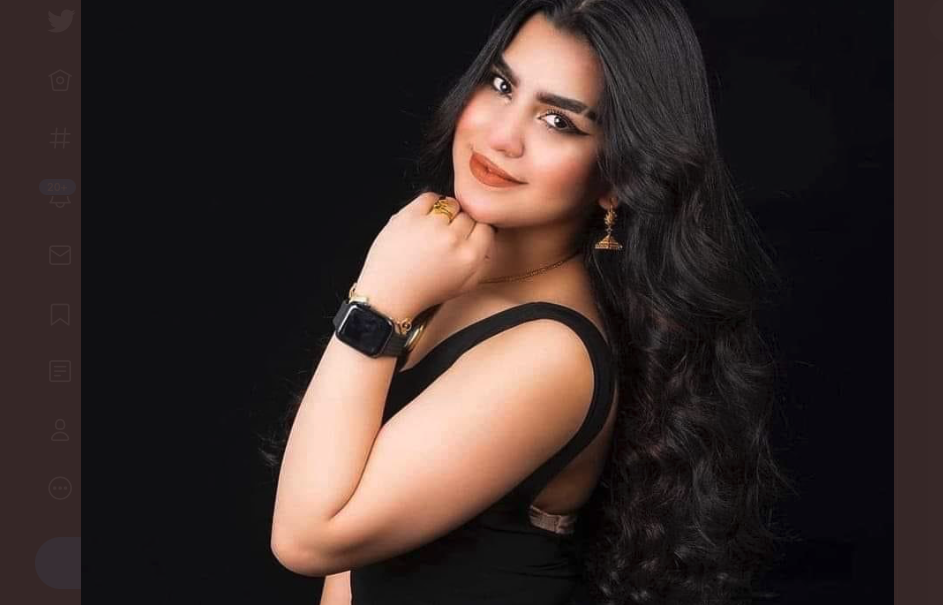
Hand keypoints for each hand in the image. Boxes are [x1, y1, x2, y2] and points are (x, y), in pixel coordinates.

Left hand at [353, 192, 494, 320]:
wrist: (388, 293)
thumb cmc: (421, 291)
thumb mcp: (462, 287)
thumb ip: (481, 264)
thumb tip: (485, 241)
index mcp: (469, 258)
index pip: (486, 228)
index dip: (476, 231)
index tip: (467, 235)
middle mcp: (452, 239)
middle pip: (468, 216)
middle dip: (460, 224)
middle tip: (446, 237)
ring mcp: (430, 225)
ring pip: (451, 204)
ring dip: (445, 213)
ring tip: (433, 229)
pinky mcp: (410, 216)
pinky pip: (429, 197)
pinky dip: (428, 204)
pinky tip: (423, 219)